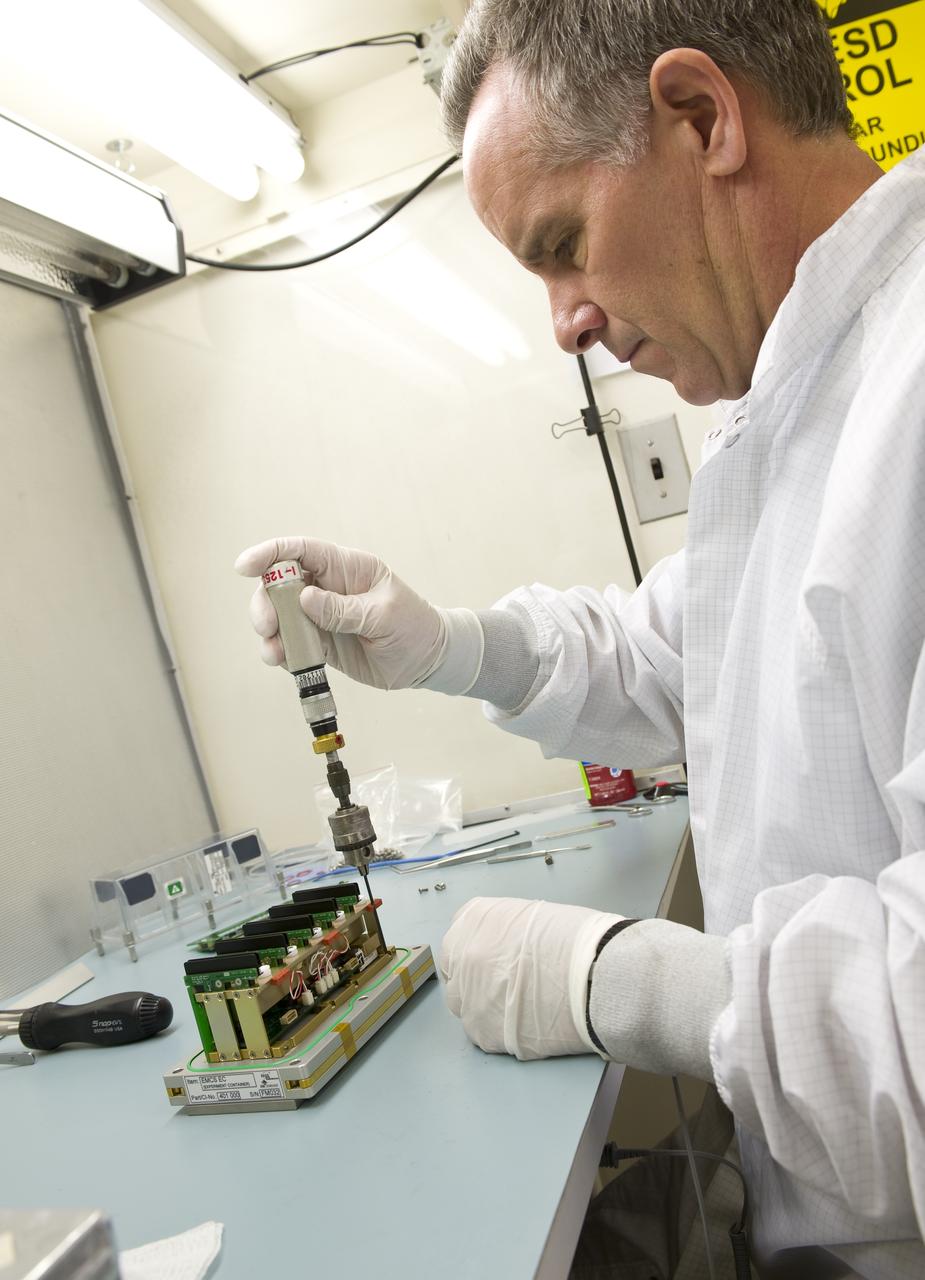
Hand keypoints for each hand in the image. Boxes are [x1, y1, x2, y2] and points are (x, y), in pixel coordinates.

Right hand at [235, 536, 481, 691]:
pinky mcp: (320, 642)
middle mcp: (328, 588)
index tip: (244, 567)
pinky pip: (290, 643)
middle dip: (265, 603)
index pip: (302, 551)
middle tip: (266, 627)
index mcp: (347, 569)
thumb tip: (305, 599)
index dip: (270, 554)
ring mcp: (321, 616)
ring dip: (270, 632)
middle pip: (280, 585)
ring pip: (280, 616)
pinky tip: (285, 661)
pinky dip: (281, 652)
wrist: (428, 661)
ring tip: (275, 653)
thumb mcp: (384, 615)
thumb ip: (344, 609)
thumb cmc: (414, 627)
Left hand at [439, 897, 623, 1059]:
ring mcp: (468, 995)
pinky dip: (498, 1030)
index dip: (476, 950)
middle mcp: (461, 955)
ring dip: (483, 1006)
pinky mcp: (482, 1032)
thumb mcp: (533, 916)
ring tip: (516, 1007)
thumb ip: (506, 930)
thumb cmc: (575, 941)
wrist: (594, 976)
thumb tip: (508, 947)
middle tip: (502, 986)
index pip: (459, 937)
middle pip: (456, 972)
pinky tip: (523, 1024)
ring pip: (464, 1005)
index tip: (490, 960)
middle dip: (474, 979)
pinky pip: (481, 1032)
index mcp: (474, 920)